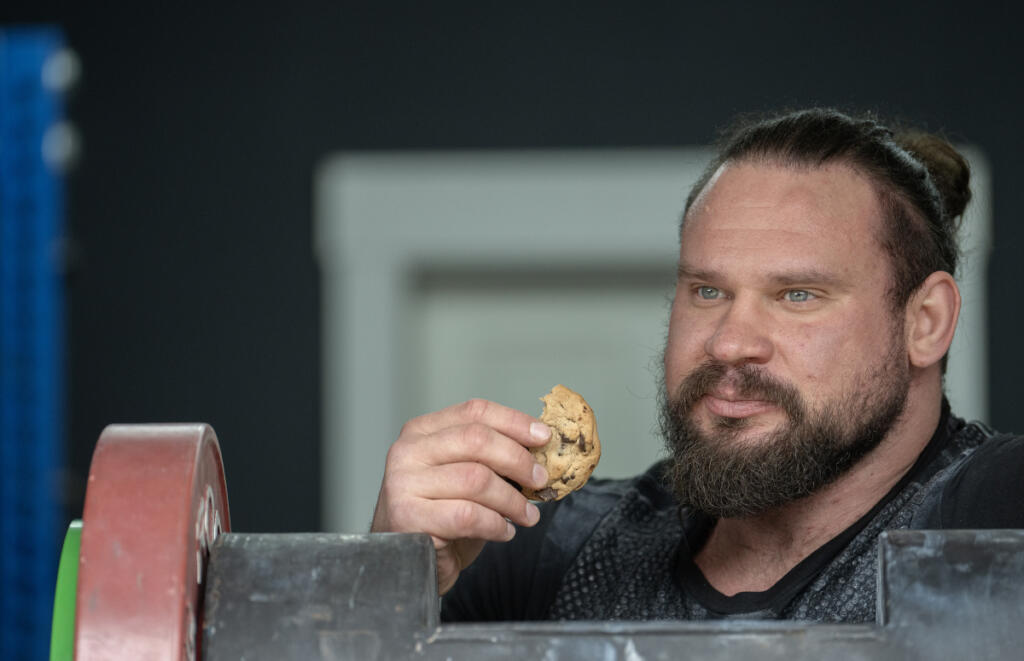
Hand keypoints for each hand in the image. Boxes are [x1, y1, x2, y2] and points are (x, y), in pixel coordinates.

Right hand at [370, 398, 551, 594]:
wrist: (407, 562)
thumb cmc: (440, 516)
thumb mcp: (463, 475)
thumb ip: (490, 456)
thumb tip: (540, 446)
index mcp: (422, 431)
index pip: (474, 411)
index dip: (514, 422)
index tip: (543, 437)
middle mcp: (408, 451)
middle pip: (476, 440)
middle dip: (518, 460)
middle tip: (540, 480)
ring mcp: (404, 483)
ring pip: (476, 479)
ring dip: (512, 500)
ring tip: (527, 515)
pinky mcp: (408, 517)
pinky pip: (467, 515)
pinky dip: (495, 524)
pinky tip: (504, 532)